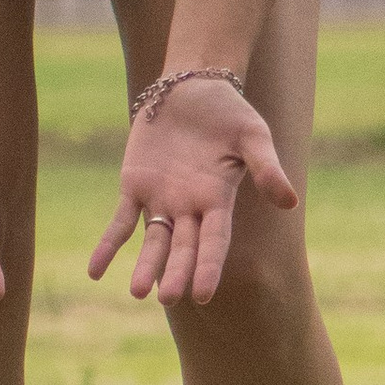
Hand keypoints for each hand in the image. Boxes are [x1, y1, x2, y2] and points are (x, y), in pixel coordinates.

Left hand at [90, 74, 295, 306]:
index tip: (202, 294)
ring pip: (154, 241)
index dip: (207, 267)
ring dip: (146, 266)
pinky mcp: (134, 185)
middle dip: (176, 272)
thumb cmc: (229, 112)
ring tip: (137, 292)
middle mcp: (190, 208)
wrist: (192, 85)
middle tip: (168, 299)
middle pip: (183, 247)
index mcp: (219, 200)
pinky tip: (94, 271)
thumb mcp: (253, 136)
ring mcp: (161, 199)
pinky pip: (120, 221)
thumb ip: (267, 167)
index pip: (214, 241)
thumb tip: (290, 202)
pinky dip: (108, 245)